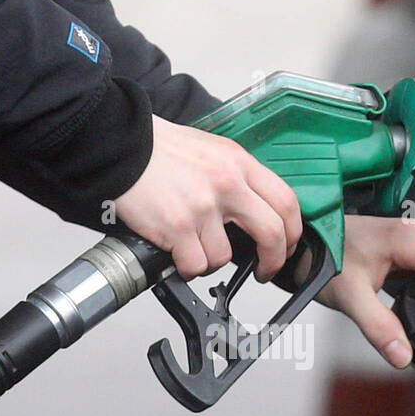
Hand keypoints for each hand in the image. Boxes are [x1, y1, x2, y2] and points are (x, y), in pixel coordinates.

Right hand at [114, 116, 301, 281]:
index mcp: (239, 162)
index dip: (292, 232)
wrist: (122, 145)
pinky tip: (176, 253)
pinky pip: (195, 265)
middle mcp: (227, 183)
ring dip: (210, 261)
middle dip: (273, 260)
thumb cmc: (160, 149)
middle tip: (264, 270)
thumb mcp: (211, 150)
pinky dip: (186, 266)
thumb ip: (236, 177)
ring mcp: (203, 206)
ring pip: (225, 256)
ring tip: (193, 247)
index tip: (286, 245)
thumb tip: (253, 213)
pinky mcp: (178, 226)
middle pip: (272, 233)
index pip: (286, 201)